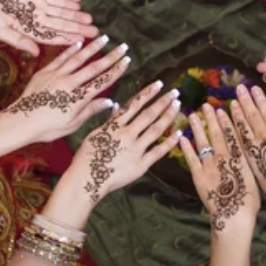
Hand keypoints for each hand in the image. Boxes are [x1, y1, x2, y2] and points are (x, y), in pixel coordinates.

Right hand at [0, 0, 97, 55]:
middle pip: (61, 24)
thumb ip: (18, 41)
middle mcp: (37, 17)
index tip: (79, 42)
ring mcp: (38, 4)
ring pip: (61, 11)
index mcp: (29, 29)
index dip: (66, 39)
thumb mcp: (0, 30)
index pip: (51, 36)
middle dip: (77, 29)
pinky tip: (78, 2)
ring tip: (89, 19)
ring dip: (75, 15)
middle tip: (94, 32)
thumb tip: (35, 54)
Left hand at [2, 36, 130, 142]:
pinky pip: (60, 58)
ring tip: (104, 38)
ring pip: (78, 58)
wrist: (20, 122)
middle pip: (94, 67)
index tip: (127, 61)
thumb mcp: (72, 124)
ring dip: (93, 47)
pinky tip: (79, 43)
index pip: (102, 81)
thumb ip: (90, 110)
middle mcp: (69, 83)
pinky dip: (70, 50)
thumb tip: (109, 101)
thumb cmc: (47, 128)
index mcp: (78, 98)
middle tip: (123, 46)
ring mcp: (56, 76)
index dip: (116, 71)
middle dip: (111, 56)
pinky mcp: (45, 72)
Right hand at [71, 81, 182, 202]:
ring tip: (178, 106)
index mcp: (114, 126)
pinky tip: (179, 132)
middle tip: (176, 92)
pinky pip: (158, 151)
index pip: (134, 105)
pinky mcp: (141, 165)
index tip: (159, 84)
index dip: (148, 93)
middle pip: (148, 114)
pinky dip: (169, 142)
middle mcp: (127, 134)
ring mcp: (135, 149)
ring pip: (156, 129)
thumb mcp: (95, 133)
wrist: (87, 180)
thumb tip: (117, 105)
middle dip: (163, 102)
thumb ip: (109, 120)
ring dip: (168, 116)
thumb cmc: (87, 157)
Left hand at [179, 104, 259, 233]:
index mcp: (239, 157)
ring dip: (198, 128)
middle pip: (217, 134)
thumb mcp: (252, 178)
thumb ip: (246, 163)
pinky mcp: (198, 176)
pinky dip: (186, 147)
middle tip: (205, 105)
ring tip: (192, 115)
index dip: (227, 121)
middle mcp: (224, 157)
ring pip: (203, 142)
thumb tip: (244, 151)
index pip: (232, 134)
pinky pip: (191, 158)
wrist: (234, 216)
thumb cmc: (248, 201)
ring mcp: (210, 165)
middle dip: (211, 119)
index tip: (222, 109)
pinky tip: (182, 137)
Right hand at [229, 85, 265, 210]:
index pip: (242, 125)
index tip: (232, 102)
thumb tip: (240, 140)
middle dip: (245, 100)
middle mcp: (263, 137)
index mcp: (252, 147)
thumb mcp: (253, 170)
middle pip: (252, 115)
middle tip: (240, 88)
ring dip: (260, 100)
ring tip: (254, 89)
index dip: (236, 113)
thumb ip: (246, 152)